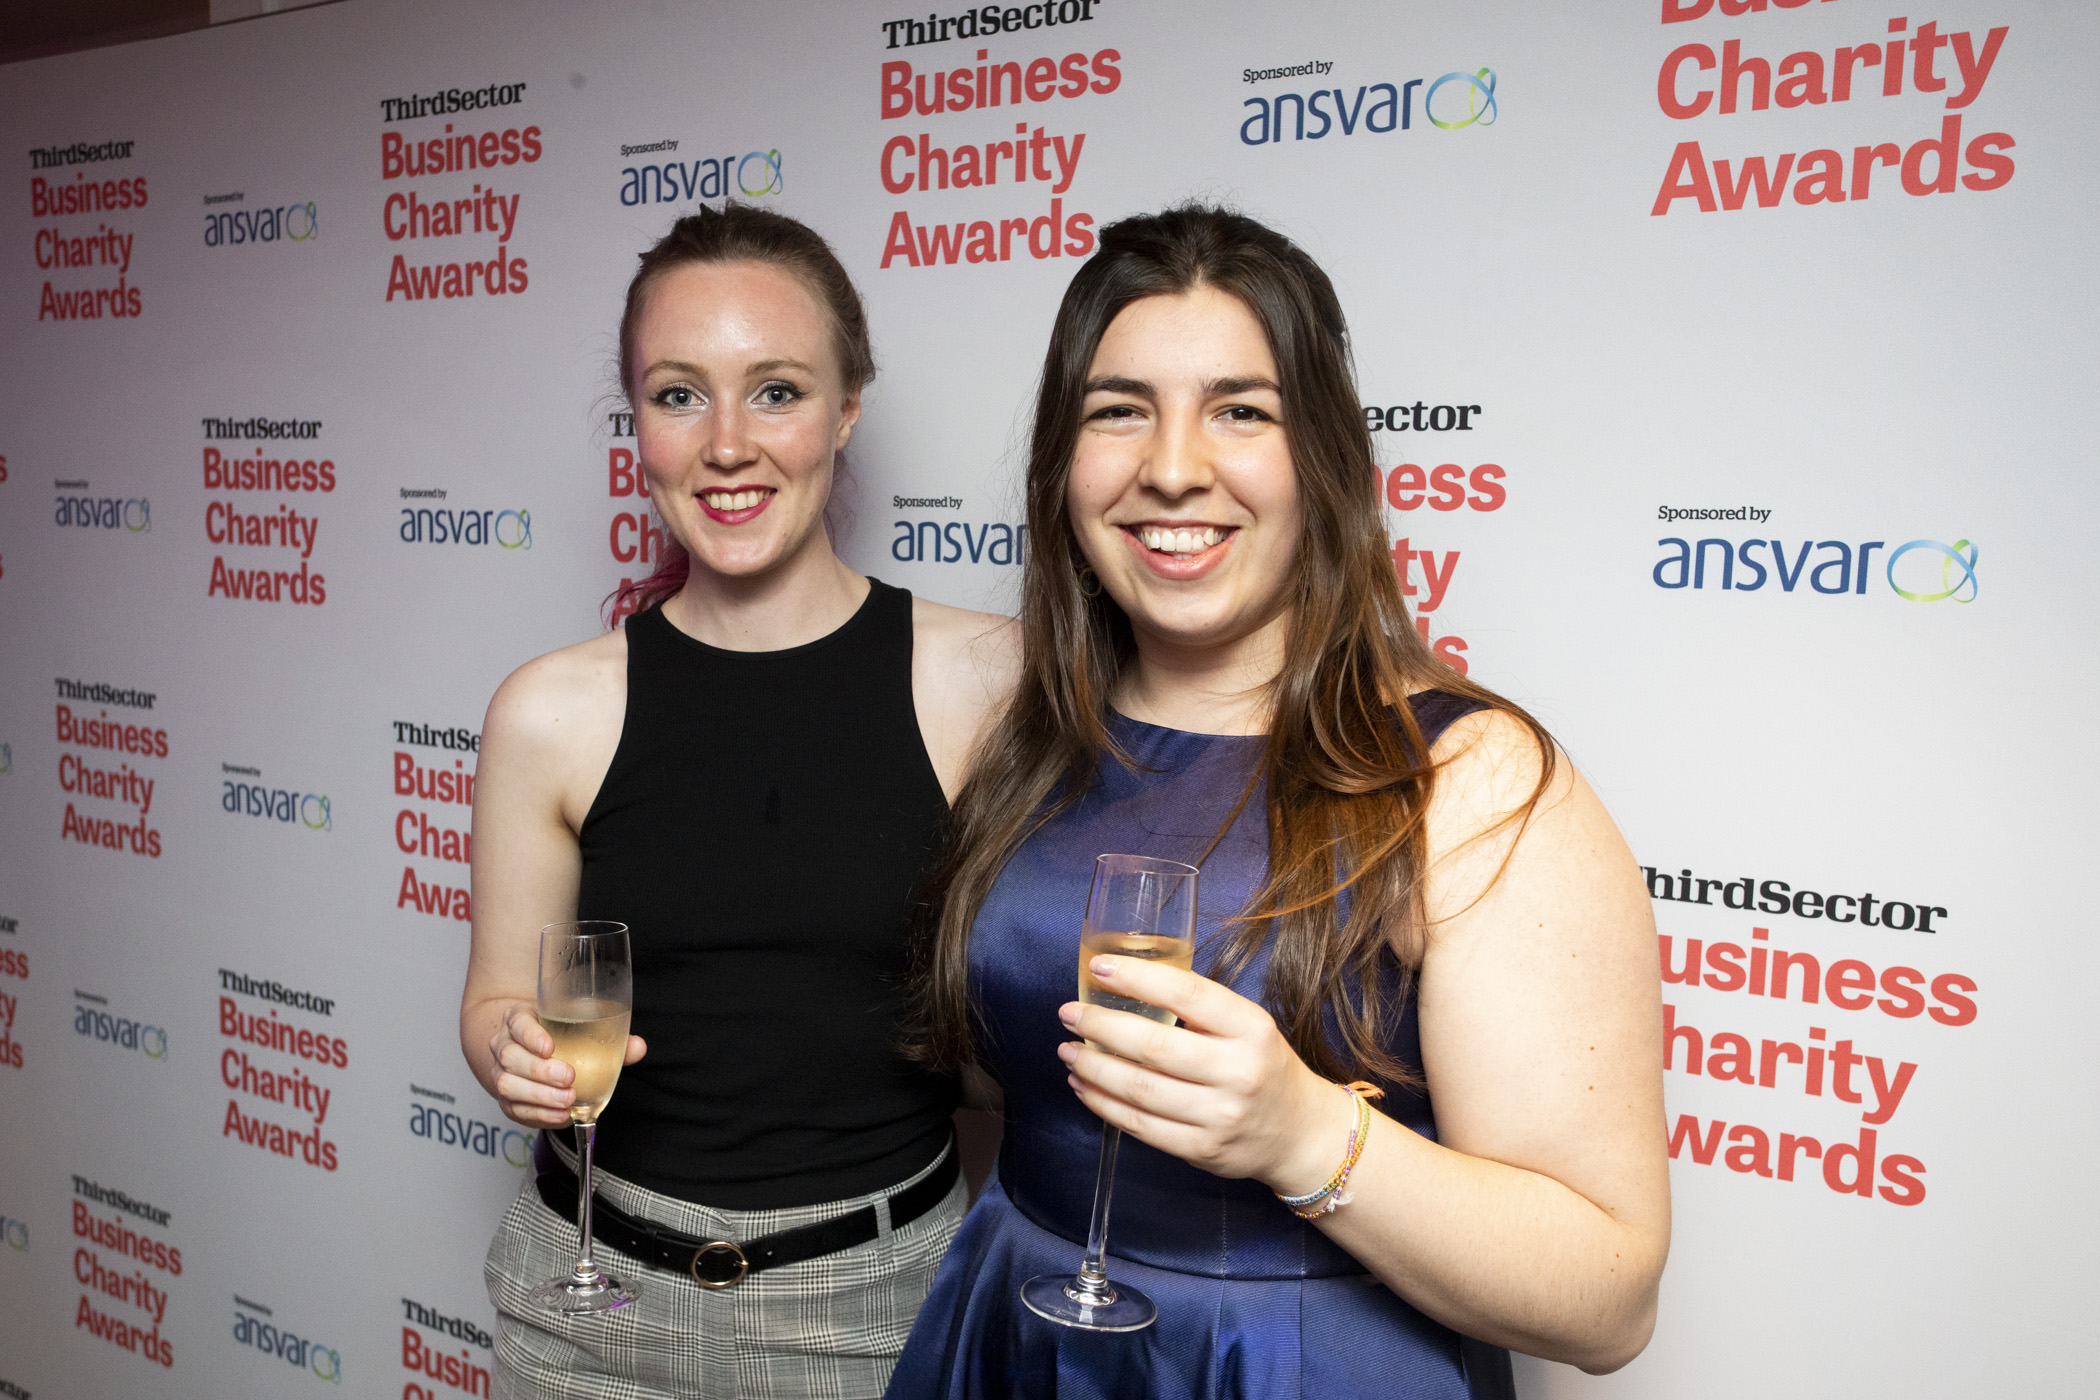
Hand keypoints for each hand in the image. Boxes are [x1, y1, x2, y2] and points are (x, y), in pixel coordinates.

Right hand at [487, 1002, 647, 1128]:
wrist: (530, 1056)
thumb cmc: (560, 1038)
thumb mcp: (580, 1030)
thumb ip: (611, 1038)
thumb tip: (638, 1047)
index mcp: (520, 1019)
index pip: (518, 1022)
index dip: (531, 1035)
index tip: (550, 1046)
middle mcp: (504, 1044)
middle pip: (511, 1056)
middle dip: (540, 1070)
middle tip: (569, 1077)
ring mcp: (500, 1073)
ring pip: (508, 1084)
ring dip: (539, 1095)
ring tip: (568, 1099)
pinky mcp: (506, 1100)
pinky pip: (516, 1108)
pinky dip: (539, 1113)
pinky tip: (560, 1114)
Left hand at [1057, 955, 1356, 1195]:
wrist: (1298, 1134)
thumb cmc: (1262, 1067)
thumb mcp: (1248, 1026)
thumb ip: (1198, 1009)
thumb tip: (1125, 984)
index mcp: (1251, 1029)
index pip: (1188, 994)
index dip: (1138, 978)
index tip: (1099, 968)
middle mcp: (1238, 1073)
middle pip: (1153, 1047)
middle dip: (1101, 1026)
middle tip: (1069, 1014)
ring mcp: (1219, 1116)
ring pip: (1140, 1090)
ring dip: (1094, 1067)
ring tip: (1068, 1050)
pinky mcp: (1201, 1151)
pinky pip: (1140, 1126)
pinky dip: (1103, 1104)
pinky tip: (1084, 1085)